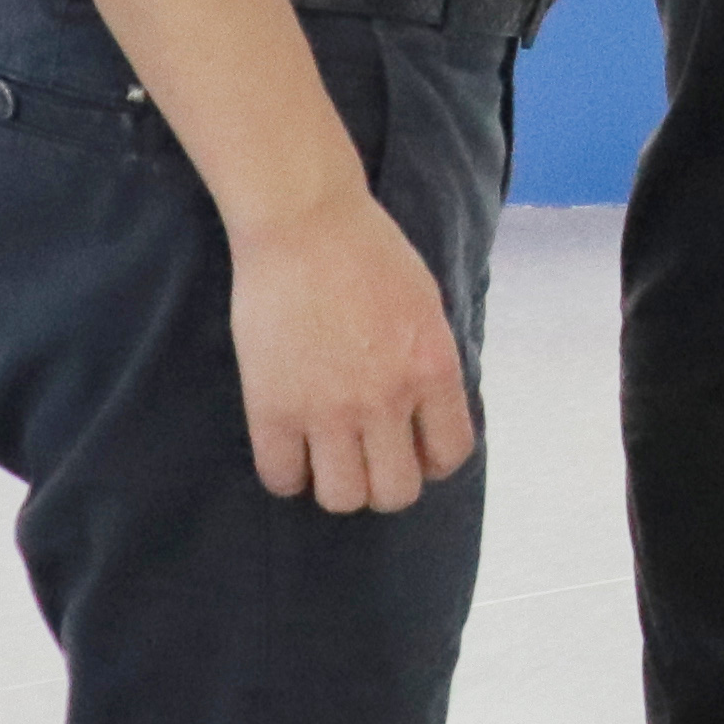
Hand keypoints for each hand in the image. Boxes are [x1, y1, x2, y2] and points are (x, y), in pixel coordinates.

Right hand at [228, 189, 477, 512]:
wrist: (306, 225)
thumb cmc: (371, 254)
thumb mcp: (427, 309)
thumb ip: (430, 366)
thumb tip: (428, 414)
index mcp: (434, 370)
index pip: (450, 454)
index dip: (432, 460)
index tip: (413, 448)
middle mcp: (387, 400)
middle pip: (394, 492)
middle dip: (385, 483)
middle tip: (369, 458)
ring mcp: (328, 409)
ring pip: (341, 498)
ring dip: (337, 485)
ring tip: (328, 457)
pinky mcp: (273, 408)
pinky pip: (282, 477)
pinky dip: (288, 474)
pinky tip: (291, 449)